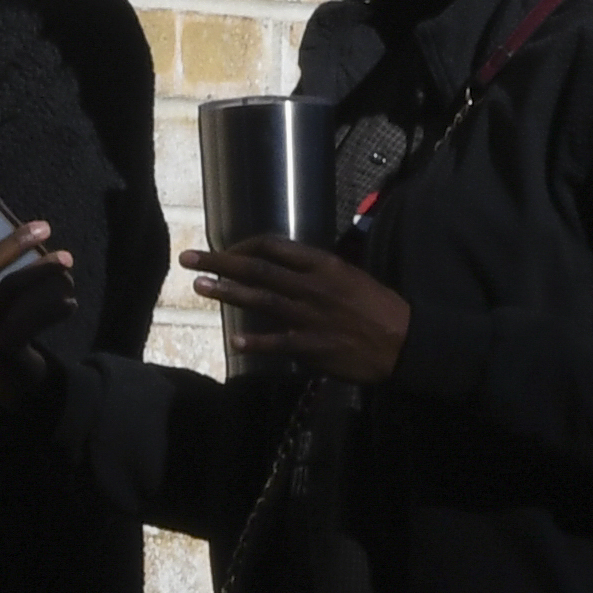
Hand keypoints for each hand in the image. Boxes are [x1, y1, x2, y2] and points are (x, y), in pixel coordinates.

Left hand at [193, 239, 411, 384]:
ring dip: (227, 292)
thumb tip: (287, 269)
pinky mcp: (312, 346)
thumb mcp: (350, 277)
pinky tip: (234, 341)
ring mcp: (310, 316)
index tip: (224, 251)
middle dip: (220, 262)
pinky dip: (255, 341)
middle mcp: (312, 286)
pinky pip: (277, 342)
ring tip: (200, 287)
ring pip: (261, 299)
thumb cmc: (379, 308)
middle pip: (257, 268)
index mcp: (322, 264)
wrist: (403, 342)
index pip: (273, 246)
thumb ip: (317, 273)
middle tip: (189, 258)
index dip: (242, 246)